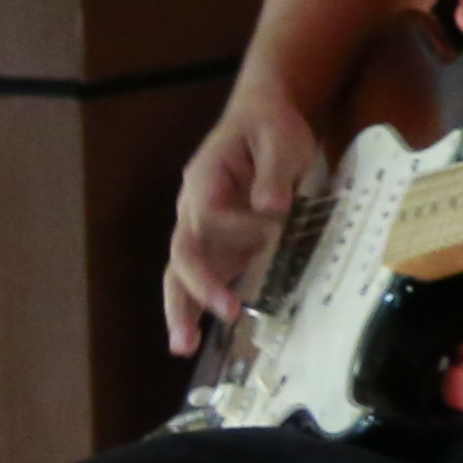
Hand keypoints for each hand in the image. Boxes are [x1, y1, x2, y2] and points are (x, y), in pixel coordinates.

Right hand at [166, 79, 330, 356]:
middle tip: (223, 313)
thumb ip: (274, 173)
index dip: (241, 228)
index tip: (276, 227)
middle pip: (182, 253)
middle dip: (198, 286)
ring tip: (182, 345)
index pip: (210, 214)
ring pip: (182, 273)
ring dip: (182, 308)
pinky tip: (201, 335)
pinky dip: (200, 304)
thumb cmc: (269, 126)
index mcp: (204, 180)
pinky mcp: (220, 244)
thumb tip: (271, 208)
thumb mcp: (280, 139)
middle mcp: (193, 209)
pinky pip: (204, 277)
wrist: (260, 117)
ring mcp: (203, 230)